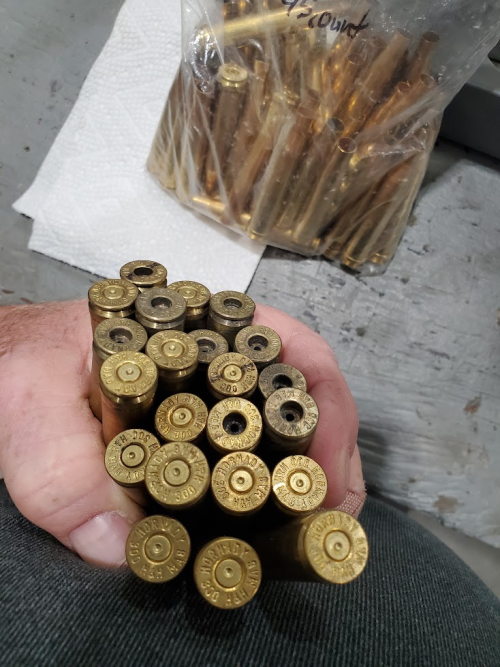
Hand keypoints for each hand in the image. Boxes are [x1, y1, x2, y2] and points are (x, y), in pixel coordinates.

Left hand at [0, 300, 363, 568]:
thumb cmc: (10, 361)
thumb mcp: (27, 396)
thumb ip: (60, 465)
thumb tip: (125, 547)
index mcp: (193, 326)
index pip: (291, 349)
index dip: (326, 409)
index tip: (327, 477)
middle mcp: (208, 359)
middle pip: (296, 396)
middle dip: (325, 457)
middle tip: (329, 518)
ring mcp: (197, 399)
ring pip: (270, 432)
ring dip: (296, 482)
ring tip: (302, 531)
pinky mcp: (177, 438)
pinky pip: (229, 466)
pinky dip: (250, 499)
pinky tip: (249, 530)